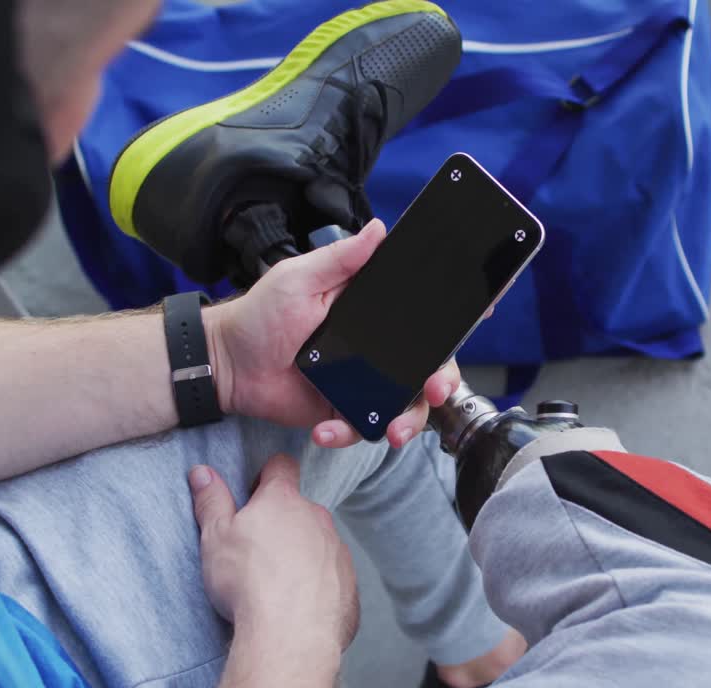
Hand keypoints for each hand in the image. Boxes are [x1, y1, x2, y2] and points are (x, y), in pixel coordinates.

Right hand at [188, 455, 359, 651]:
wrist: (291, 634)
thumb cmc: (248, 581)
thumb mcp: (216, 537)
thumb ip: (211, 501)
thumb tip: (202, 472)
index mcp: (283, 501)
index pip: (281, 467)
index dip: (268, 474)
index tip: (255, 492)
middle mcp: (317, 518)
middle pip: (299, 509)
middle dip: (282, 523)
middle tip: (257, 550)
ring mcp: (337, 550)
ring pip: (318, 542)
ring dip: (301, 554)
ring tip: (276, 583)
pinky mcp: (349, 583)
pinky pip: (331, 575)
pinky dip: (317, 584)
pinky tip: (298, 605)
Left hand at [207, 219, 460, 448]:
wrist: (227, 364)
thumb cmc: (261, 314)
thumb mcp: (300, 278)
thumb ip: (341, 259)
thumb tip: (379, 230)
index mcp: (374, 312)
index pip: (425, 314)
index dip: (456, 316)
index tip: (483, 311)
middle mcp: (378, 348)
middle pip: (429, 366)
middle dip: (443, 381)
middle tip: (436, 388)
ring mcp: (364, 383)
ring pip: (406, 405)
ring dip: (409, 420)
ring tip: (393, 431)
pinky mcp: (344, 411)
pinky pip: (362, 427)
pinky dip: (348, 433)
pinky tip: (325, 429)